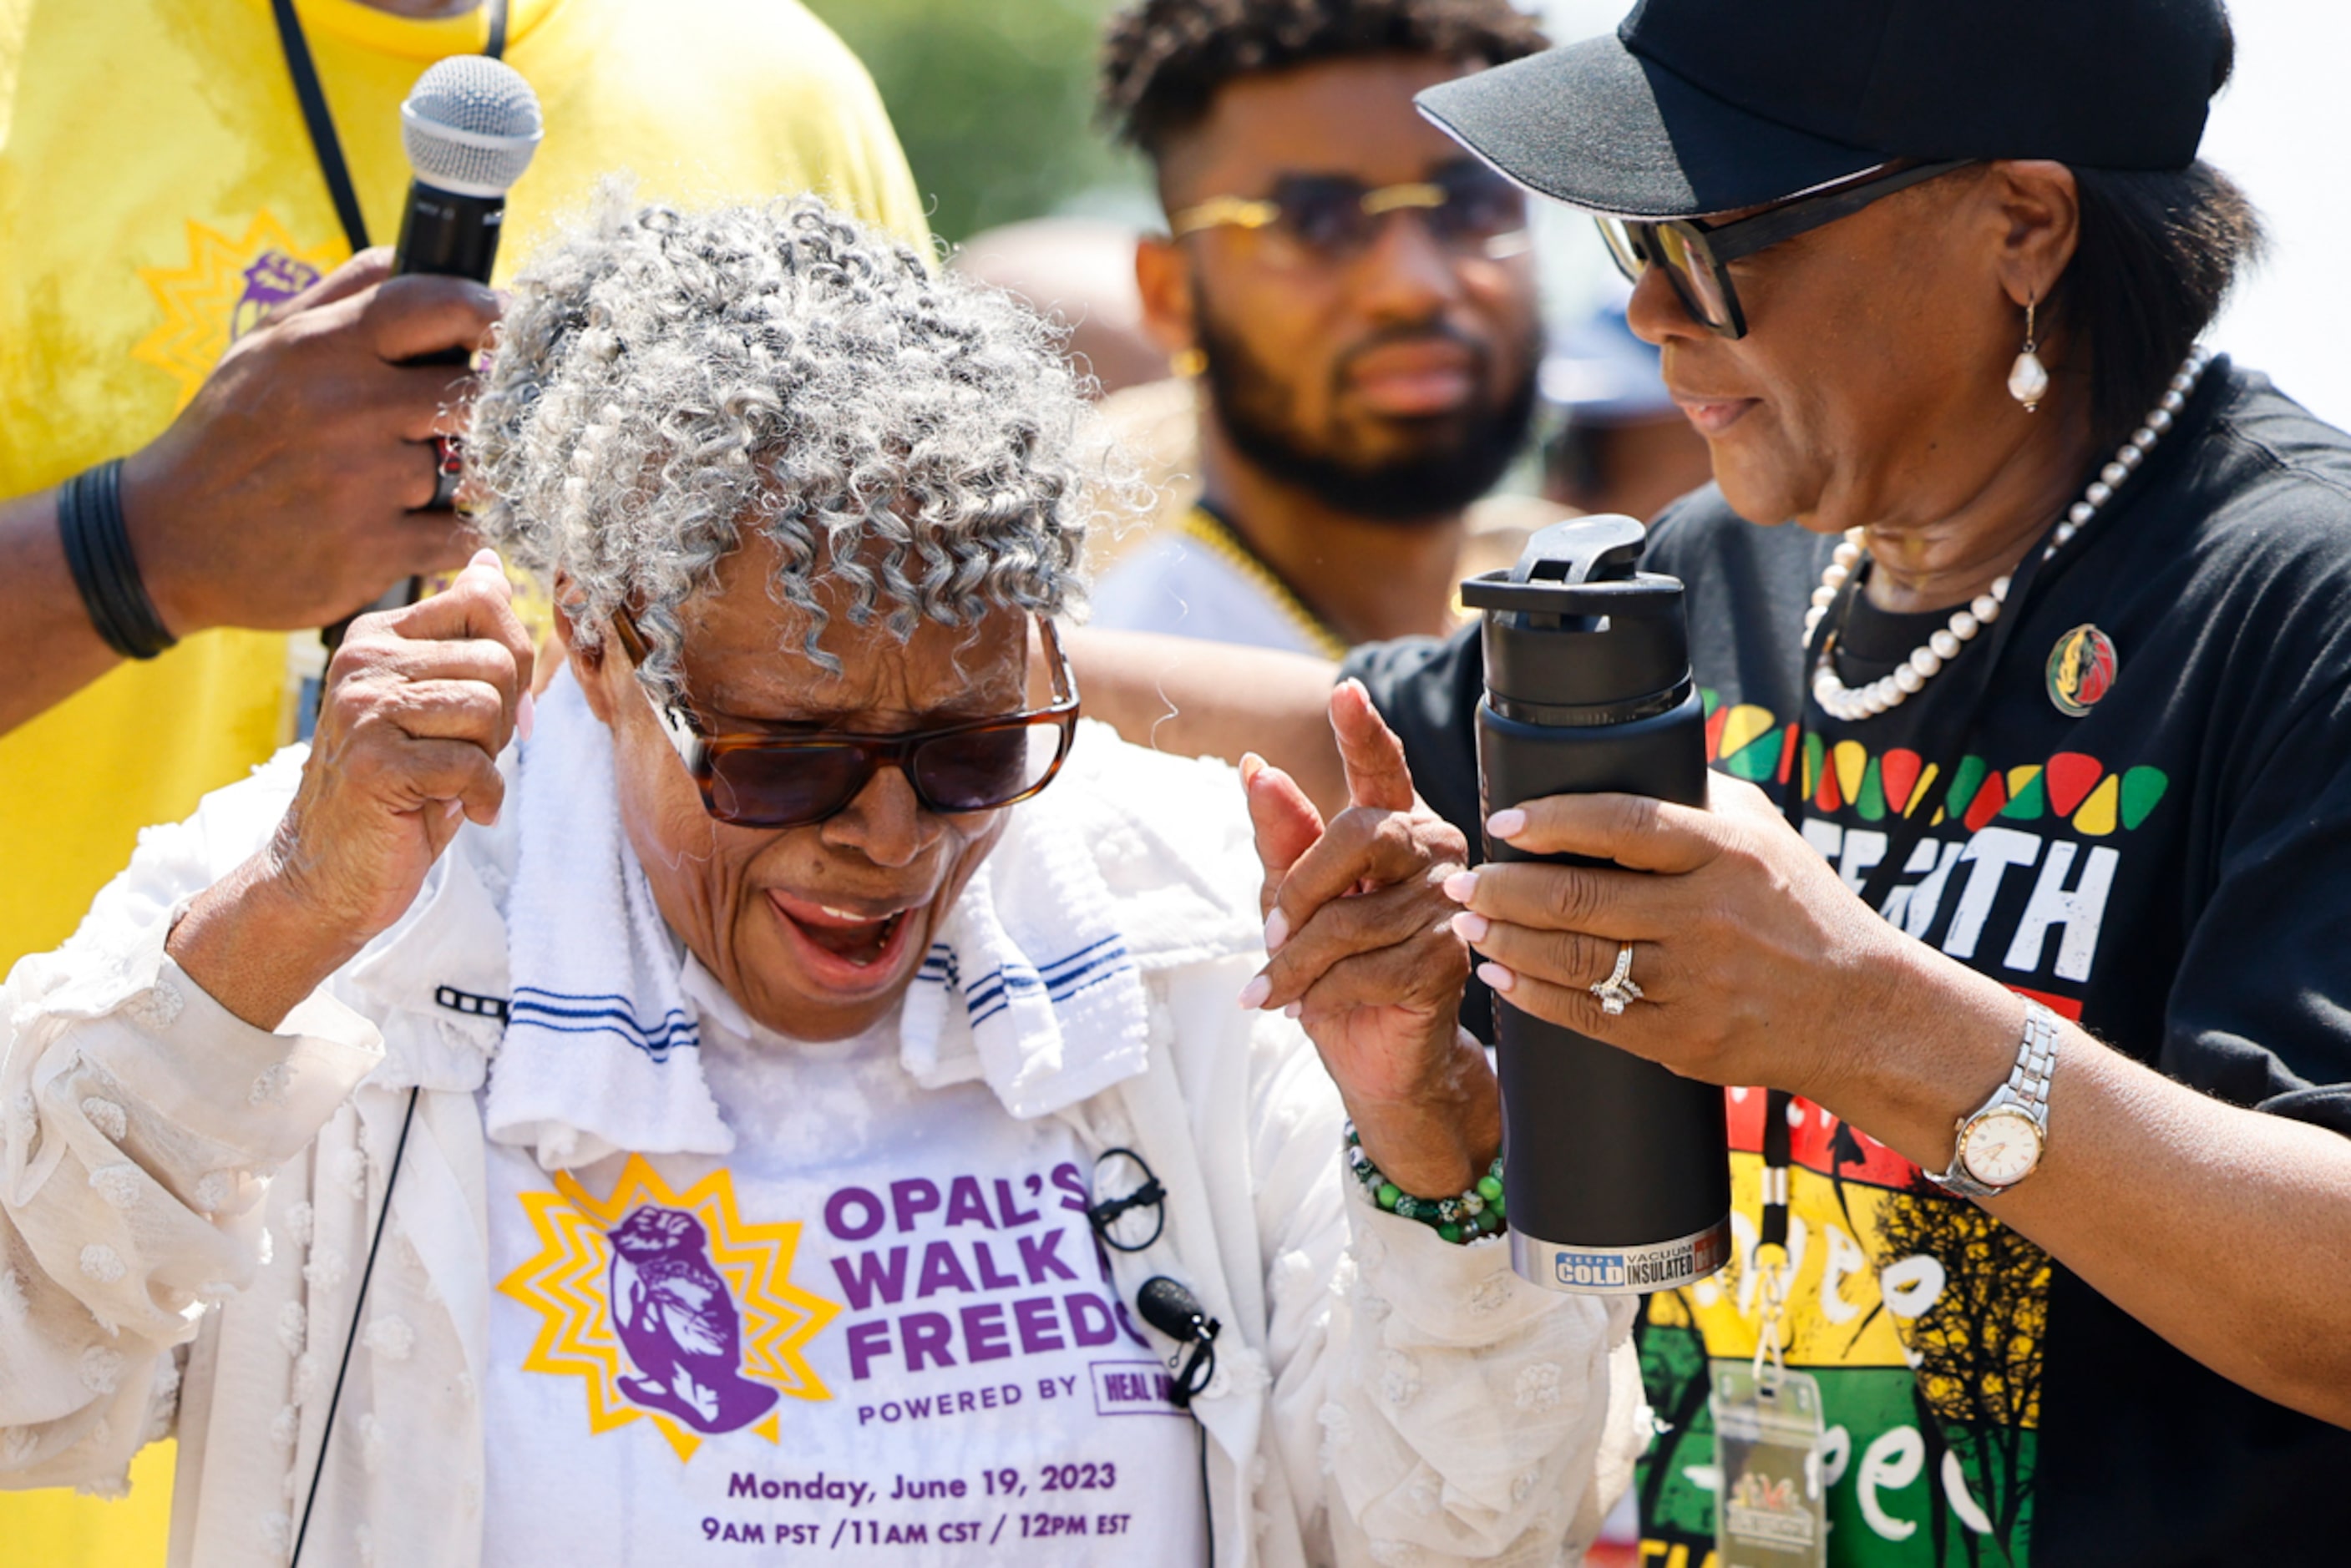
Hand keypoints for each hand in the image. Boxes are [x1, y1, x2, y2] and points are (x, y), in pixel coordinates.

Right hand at [117, 248, 499, 635]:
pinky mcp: (373, 550)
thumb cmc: (228, 434)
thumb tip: (409, 255)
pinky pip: (460, 534)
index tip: (518, 327)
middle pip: (472, 394)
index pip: (435, 305)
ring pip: (468, 468)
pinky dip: (458, 534)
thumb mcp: (265, 347)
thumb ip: (340, 296)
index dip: (491, 312)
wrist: (166, 539)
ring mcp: (362, 481)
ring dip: (460, 479)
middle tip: (476, 423)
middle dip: (485, 410)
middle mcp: (347, 407)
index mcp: (322, 346)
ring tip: (415, 483)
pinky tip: (428, 527)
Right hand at [167, 552, 533, 1027]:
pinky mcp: (373, 763)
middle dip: (503, 719)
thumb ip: (464, 637)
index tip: (492, 706)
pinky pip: (473, 765)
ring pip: (489, 708)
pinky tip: (462, 811)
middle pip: (498, 660)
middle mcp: (363, 659)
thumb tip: (488, 563)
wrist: (328, 874)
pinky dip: (485, 797)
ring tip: (450, 781)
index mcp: (378, 635)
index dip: (513, 660)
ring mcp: (363, 709)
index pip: (484, 600)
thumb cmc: (397, 789)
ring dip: (490, 758)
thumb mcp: (435, 704)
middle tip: (464, 757)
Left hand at [1238, 681, 1494, 1197]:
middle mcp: (1433, 855)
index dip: (1363, 732)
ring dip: (1294, 961)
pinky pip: (1365, 967)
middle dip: (1300, 888)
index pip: (1382, 768)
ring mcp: (1449, 907)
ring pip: (1351, 916)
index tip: (1344, 690)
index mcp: (1395, 828)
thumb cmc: (1335, 971)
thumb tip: (1256, 769)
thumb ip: (1282, 839)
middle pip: (1360, 835)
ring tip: (1271, 989)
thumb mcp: (1293, 902)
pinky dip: (1320, 994)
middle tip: (1267, 935)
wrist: (1378, 1060)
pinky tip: (1309, 1009)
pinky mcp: (1450, 962)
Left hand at [1442, 773, 2007, 1108]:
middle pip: (1578, 897)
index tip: (1504, 824)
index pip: (1623, 823)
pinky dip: (1534, 996)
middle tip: (1463, 882)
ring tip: (1470, 925)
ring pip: (1573, 959)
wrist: (1859, 1010)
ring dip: (1505, 941)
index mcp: (1727, 853)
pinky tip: (1503, 978)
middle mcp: (1707, 915)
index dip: (1554, 820)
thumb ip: (1698, 796)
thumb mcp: (1767, 833)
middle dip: (1503, 890)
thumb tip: (1625, 756)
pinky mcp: (1681, 1037)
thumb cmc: (1803, 908)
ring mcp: (1692, 981)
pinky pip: (1589, 1015)